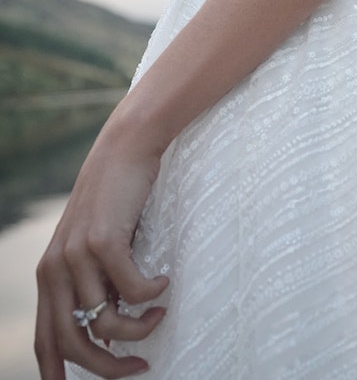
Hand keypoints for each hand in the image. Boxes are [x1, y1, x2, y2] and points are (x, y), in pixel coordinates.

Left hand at [35, 112, 169, 378]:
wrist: (124, 147)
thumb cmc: (116, 197)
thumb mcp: (95, 243)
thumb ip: (94, 282)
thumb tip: (109, 332)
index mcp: (48, 274)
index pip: (46, 340)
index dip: (59, 373)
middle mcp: (54, 269)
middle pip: (74, 342)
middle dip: (109, 366)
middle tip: (141, 365)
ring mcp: (77, 255)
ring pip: (105, 321)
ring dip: (140, 327)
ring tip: (160, 314)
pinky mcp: (103, 241)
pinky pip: (131, 290)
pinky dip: (152, 295)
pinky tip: (164, 281)